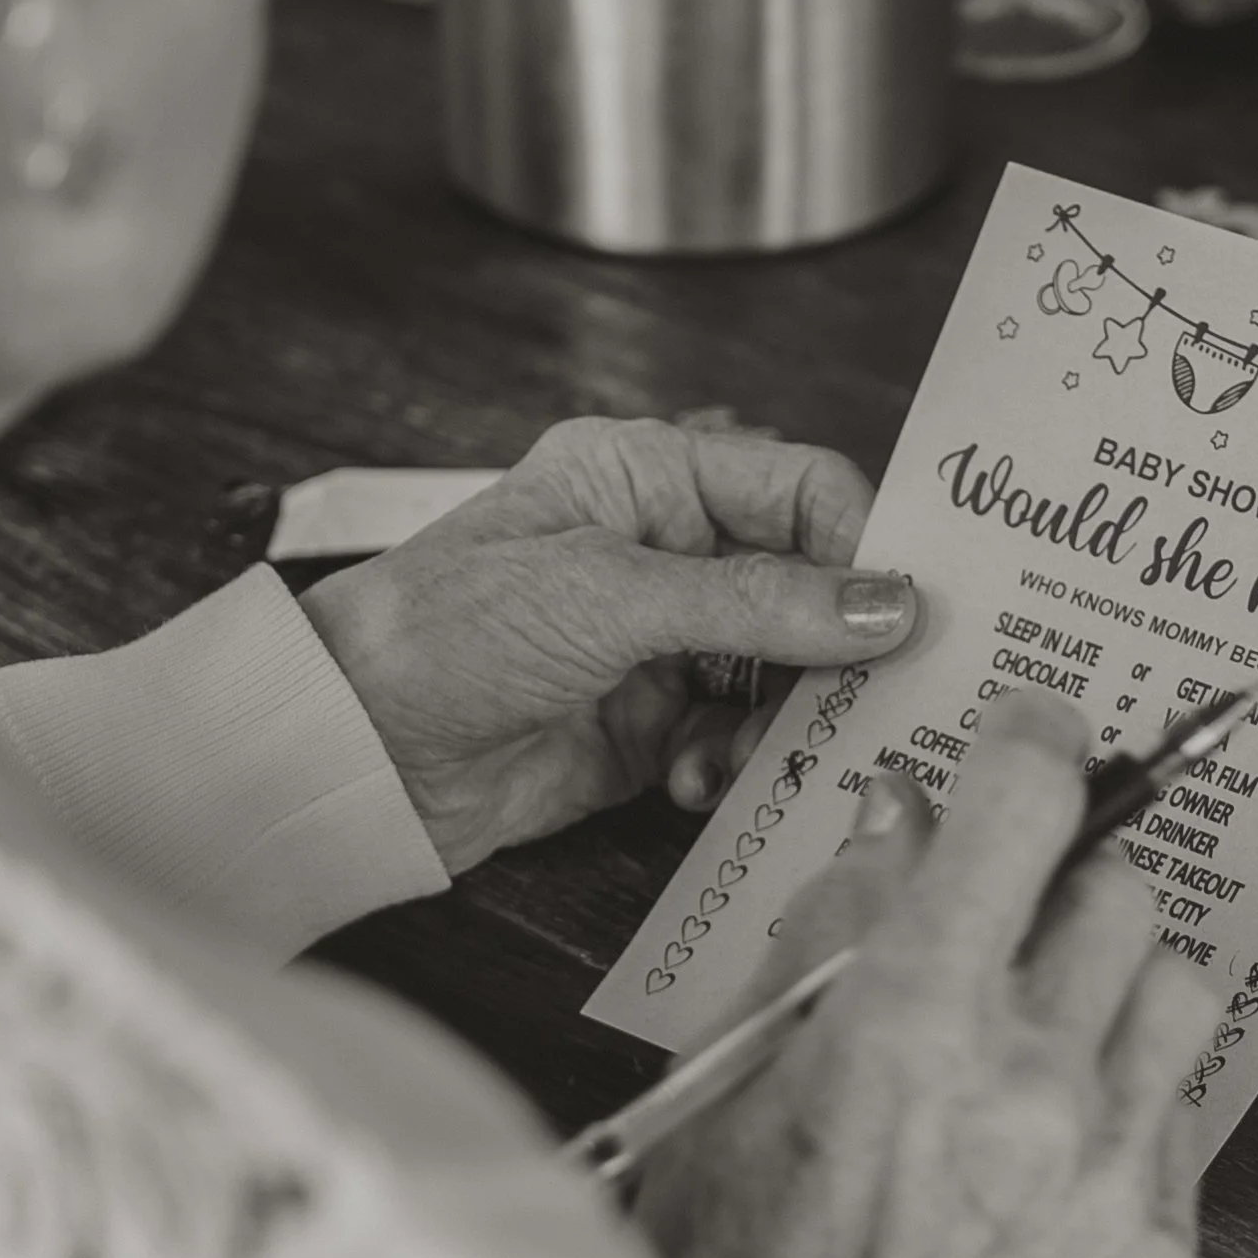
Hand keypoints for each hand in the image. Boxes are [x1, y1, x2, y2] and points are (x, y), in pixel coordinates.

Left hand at [299, 417, 917, 873]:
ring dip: (779, 721)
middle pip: (808, 588)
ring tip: (748, 753)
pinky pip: (736, 739)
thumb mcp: (610, 597)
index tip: (907, 611)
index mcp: (648, 477)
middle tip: (864, 698)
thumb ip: (759, 602)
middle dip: (834, 649)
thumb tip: (888, 603)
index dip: (863, 545)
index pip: (801, 488)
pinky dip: (734, 764)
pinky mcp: (646, 726)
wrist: (351, 750)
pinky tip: (694, 781)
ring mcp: (656, 643)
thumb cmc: (442, 633)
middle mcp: (661, 552)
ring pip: (782, 674)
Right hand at [637, 692, 1214, 1257]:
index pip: (1026, 804)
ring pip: (1177, 984)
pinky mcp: (1157, 1255)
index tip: (1038, 734)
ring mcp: (1111, 1178)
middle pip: (1118, 887)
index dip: (1038, 742)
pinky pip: (1181, 1108)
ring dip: (1109, 982)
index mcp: (909, 1023)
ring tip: (1038, 1033)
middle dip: (1056, 885)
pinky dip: (1124, 1096)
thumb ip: (828, 930)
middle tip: (1003, 922)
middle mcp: (1032, 1088)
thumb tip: (902, 821)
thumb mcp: (732, 1073)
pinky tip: (1045, 1146)